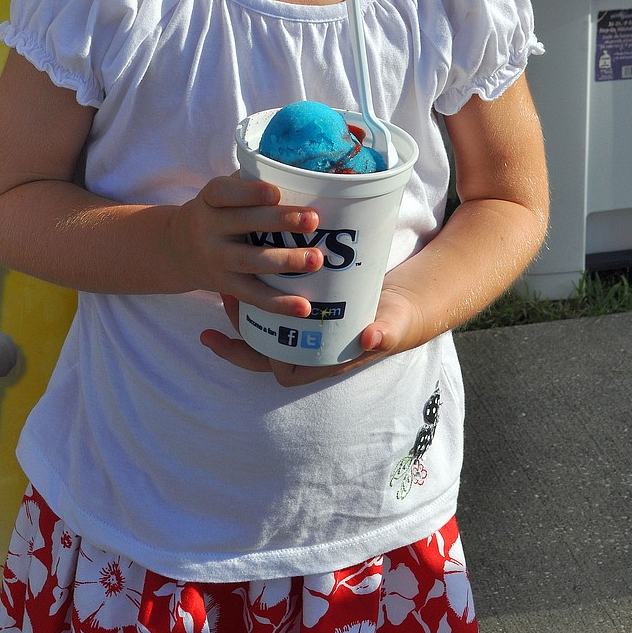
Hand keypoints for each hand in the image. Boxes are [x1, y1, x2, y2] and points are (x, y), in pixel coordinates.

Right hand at [170, 174, 323, 316]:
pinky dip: (278, 303)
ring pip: (251, 261)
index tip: (275, 192)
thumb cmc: (215, 214)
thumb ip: (250, 183)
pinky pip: (253, 295)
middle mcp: (208, 228)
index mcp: (210, 199)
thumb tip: (301, 173)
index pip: (224, 192)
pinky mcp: (224, 285)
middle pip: (243, 223)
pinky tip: (304, 307)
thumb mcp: (220, 194)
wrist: (176, 250)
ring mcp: (215, 260)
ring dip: (285, 261)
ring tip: (316, 259)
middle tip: (313, 220)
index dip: (249, 192)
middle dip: (279, 221)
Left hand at [201, 280, 424, 386]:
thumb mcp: (392, 327)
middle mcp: (309, 346)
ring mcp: (305, 326)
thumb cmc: (397, 321)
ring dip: (245, 306)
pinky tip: (249, 262)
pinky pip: (275, 302)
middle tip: (225, 298)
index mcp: (323, 361)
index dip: (260, 357)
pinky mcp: (307, 303)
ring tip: (226, 282)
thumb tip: (370, 337)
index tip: (250, 335)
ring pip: (265, 324)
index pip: (282, 370)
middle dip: (239, 329)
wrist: (406, 301)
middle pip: (263, 347)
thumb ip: (383, 334)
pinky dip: (260, 287)